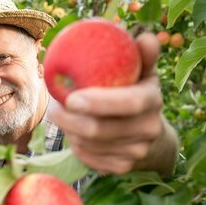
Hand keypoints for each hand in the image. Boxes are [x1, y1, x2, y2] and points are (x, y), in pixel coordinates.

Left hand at [47, 33, 176, 175]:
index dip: (99, 102)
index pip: (128, 103)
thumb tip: (145, 38)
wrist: (149, 130)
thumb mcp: (140, 70)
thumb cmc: (135, 89)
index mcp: (152, 100)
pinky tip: (75, 135)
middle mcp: (149, 128)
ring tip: (65, 118)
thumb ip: (141, 53)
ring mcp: (137, 151)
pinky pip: (89, 158)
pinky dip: (77, 147)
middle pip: (101, 130)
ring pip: (90, 145)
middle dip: (71, 121)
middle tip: (53, 110)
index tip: (71, 98)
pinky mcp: (123, 167)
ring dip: (71, 132)